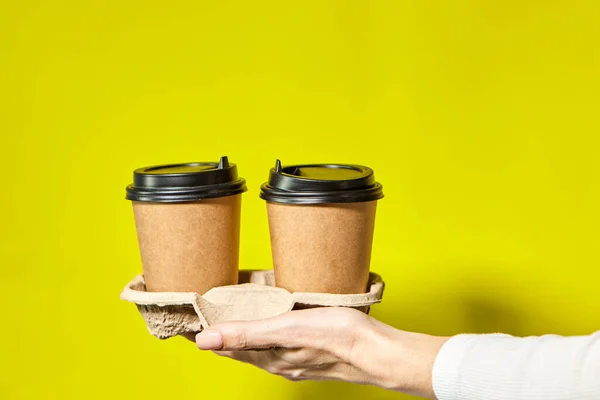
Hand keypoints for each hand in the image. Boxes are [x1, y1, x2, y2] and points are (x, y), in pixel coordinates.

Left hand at [195, 307, 447, 397]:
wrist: (377, 352)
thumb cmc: (337, 338)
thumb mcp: (287, 329)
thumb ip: (247, 334)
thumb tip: (205, 340)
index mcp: (268, 357)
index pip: (225, 346)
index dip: (205, 334)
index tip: (187, 321)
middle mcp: (278, 361)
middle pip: (239, 346)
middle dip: (221, 332)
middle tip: (205, 314)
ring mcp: (294, 358)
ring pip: (258, 345)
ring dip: (242, 332)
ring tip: (231, 316)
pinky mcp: (310, 351)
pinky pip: (277, 342)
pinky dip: (265, 332)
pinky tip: (273, 324)